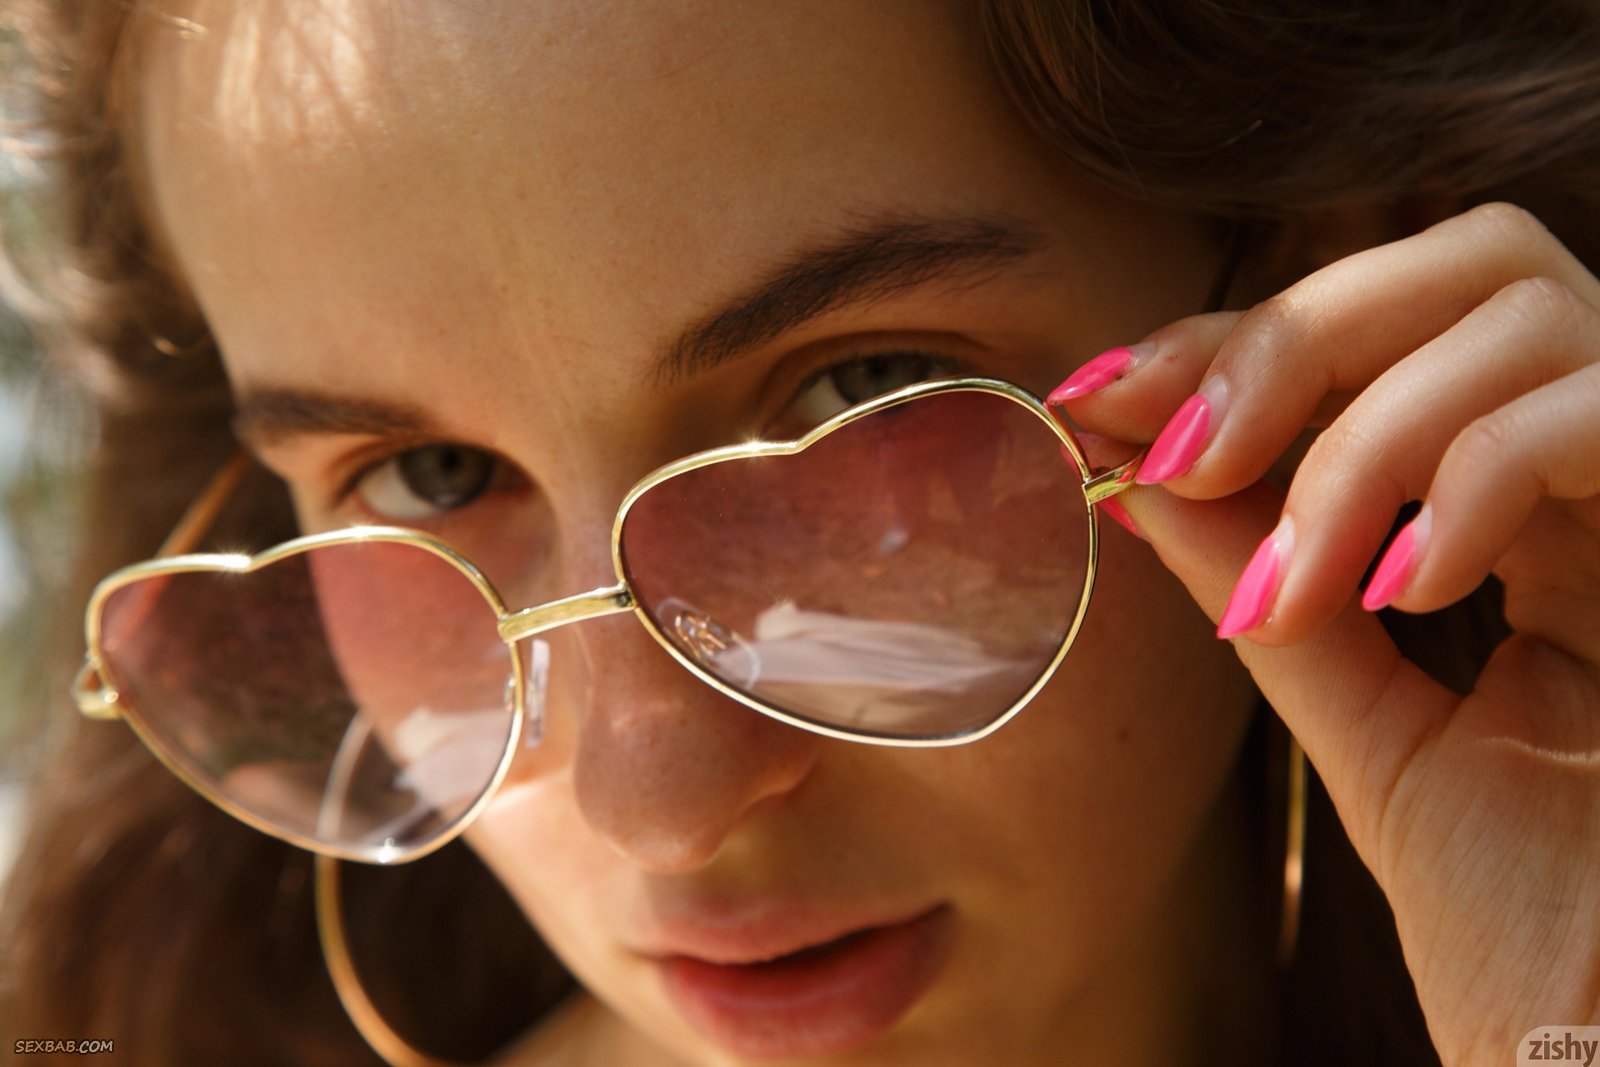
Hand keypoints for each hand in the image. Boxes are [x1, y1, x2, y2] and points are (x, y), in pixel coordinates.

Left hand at [1056, 202, 1599, 1064]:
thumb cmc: (1530, 916)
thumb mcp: (1366, 723)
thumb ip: (1268, 589)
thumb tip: (1142, 472)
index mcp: (1537, 507)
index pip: (1387, 338)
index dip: (1240, 339)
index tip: (1099, 390)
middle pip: (1471, 260)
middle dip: (1294, 337)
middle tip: (1175, 451)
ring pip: (1530, 312)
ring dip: (1369, 436)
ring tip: (1306, 581)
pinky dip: (1481, 477)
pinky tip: (1406, 590)